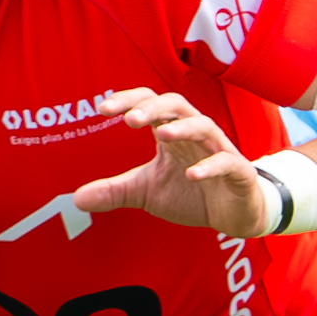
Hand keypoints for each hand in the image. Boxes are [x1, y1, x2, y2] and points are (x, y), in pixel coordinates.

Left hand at [72, 89, 266, 235]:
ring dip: (182, 128)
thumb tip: (77, 198)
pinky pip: (227, 162)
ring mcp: (219, 150)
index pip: (149, 103)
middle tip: (129, 119)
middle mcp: (195, 134)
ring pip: (204, 126)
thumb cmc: (191, 193)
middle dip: (153, 108)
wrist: (234, 215)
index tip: (103, 110)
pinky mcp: (239, 172)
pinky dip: (211, 166)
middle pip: (175, 105)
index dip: (128, 101)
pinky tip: (192, 175)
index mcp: (172, 132)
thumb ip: (116, 191)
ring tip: (161, 135)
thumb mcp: (147, 192)